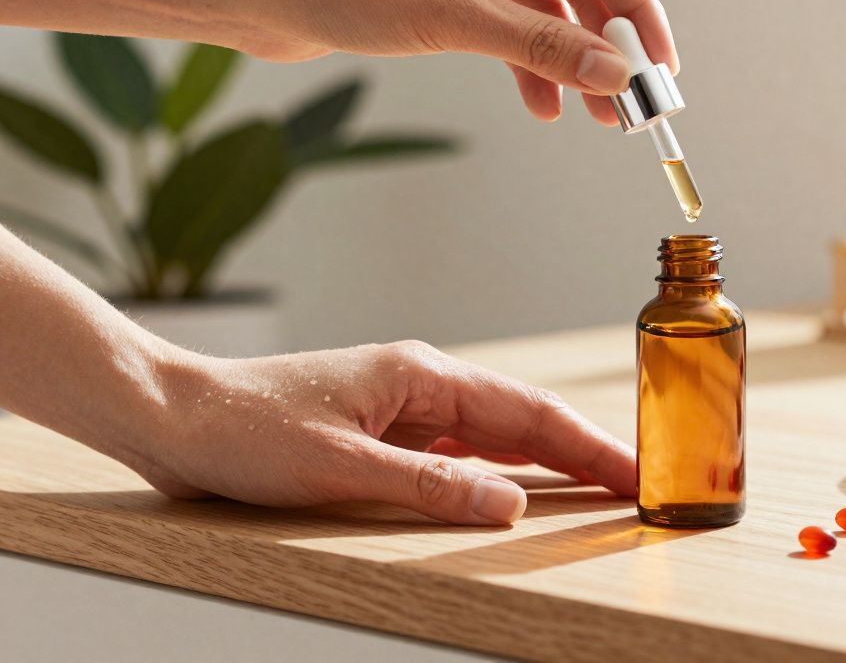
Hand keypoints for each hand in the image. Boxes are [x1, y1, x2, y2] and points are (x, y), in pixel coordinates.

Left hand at [133, 341, 635, 524]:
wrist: (173, 413)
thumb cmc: (243, 427)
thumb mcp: (340, 466)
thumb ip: (431, 486)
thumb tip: (512, 506)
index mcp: (422, 375)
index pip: (529, 413)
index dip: (589, 445)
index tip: (636, 472)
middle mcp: (421, 385)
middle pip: (524, 420)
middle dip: (583, 454)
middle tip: (637, 488)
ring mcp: (402, 407)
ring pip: (495, 436)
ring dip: (546, 463)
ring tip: (595, 492)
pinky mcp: (381, 431)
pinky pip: (458, 452)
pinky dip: (497, 472)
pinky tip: (512, 492)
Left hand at [240, 0, 677, 124]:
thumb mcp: (456, 15)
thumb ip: (542, 43)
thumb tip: (612, 73)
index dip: (638, 12)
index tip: (659, 67)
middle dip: (606, 45)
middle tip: (630, 103)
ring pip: (547, 8)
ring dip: (571, 62)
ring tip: (592, 116)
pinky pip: (509, 26)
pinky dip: (529, 64)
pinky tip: (543, 104)